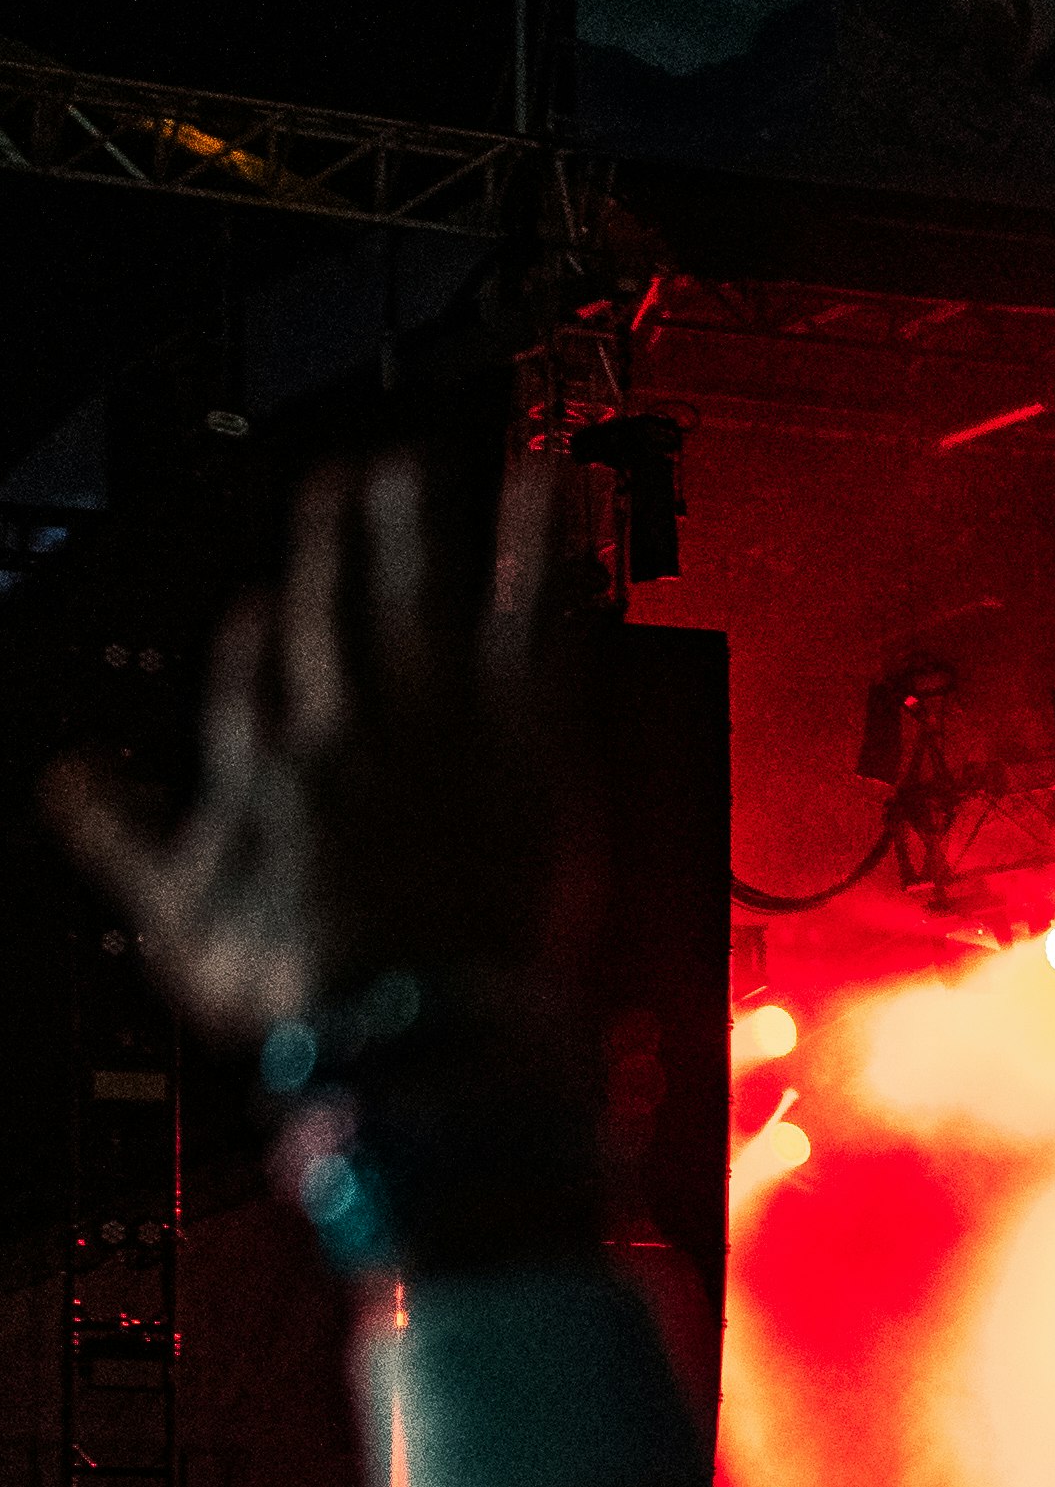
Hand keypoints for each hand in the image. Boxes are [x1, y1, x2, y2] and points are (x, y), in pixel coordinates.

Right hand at [47, 449, 564, 1050]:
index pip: (251, 675)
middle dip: (334, 543)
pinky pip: (537, 620)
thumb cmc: (304, 987)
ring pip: (420, 594)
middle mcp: (344, 721)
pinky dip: (546, 552)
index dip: (254, 637)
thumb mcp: (179, 921)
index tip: (257, 604)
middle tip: (343, 486)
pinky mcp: (522, 732)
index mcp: (264, 763)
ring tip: (416, 471)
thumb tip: (69, 784)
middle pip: (333, 609)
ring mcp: (434, 720)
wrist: (414, 1016)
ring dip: (416, 526)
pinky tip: (553, 494)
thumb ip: (120, 840)